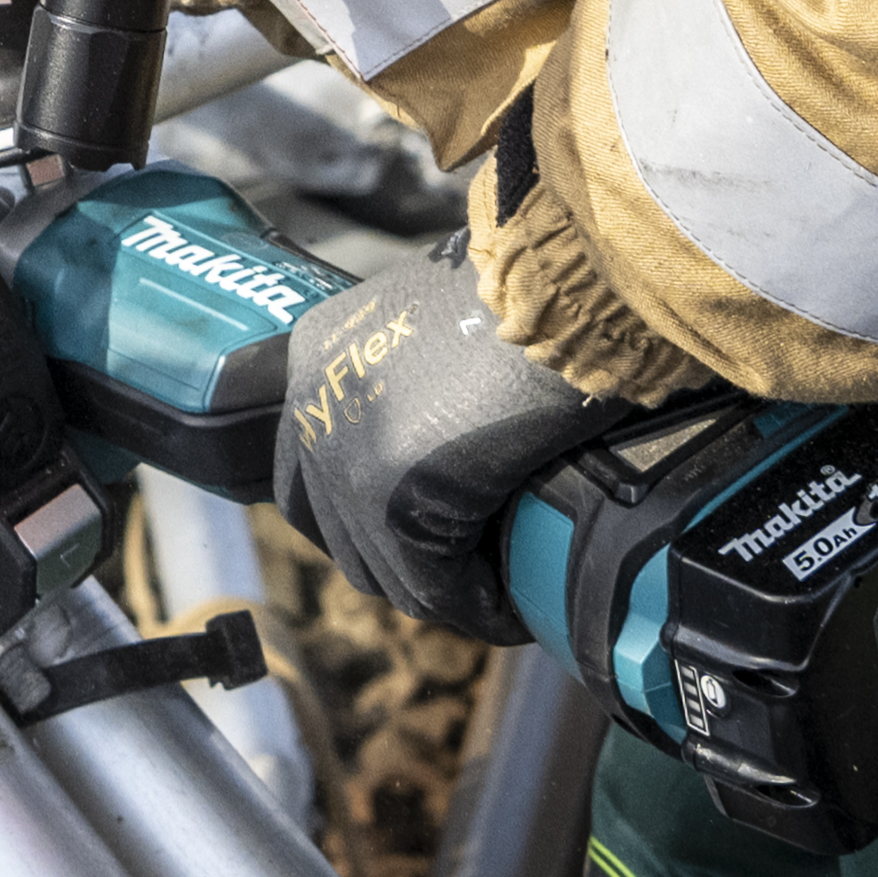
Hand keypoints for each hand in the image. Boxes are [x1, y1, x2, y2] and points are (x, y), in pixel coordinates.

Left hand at [274, 233, 660, 639]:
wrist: (568, 270)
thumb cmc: (530, 281)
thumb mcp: (441, 318)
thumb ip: (420, 376)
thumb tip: (451, 438)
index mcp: (317, 354)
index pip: (308, 472)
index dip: (360, 517)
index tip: (419, 533)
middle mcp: (316, 406)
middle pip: (338, 530)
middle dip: (401, 562)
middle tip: (464, 571)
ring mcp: (348, 455)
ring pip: (384, 568)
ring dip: (442, 591)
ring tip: (496, 592)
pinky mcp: (397, 498)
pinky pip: (435, 585)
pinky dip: (476, 606)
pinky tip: (513, 606)